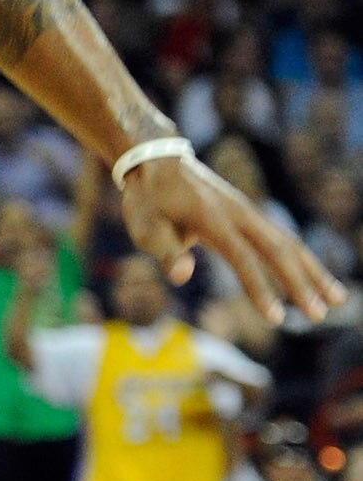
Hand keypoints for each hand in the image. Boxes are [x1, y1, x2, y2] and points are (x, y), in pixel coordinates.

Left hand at [121, 150, 343, 324]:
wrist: (155, 162)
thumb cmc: (146, 199)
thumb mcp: (142, 225)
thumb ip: (163, 250)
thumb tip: (182, 275)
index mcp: (212, 218)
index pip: (242, 258)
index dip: (259, 288)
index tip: (275, 319)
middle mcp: (238, 212)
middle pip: (278, 249)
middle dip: (301, 283)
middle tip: (319, 315)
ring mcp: (247, 211)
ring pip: (288, 242)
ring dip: (313, 271)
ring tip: (338, 298)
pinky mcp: (249, 214)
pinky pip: (281, 238)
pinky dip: (302, 258)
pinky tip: (316, 278)